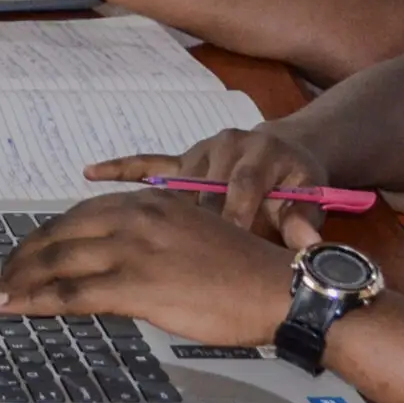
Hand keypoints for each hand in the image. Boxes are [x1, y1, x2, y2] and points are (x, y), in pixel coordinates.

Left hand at [0, 191, 293, 345]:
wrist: (278, 287)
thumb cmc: (241, 271)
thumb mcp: (189, 234)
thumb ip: (149, 238)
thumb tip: (114, 259)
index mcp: (148, 202)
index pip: (79, 215)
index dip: (46, 236)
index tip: (25, 253)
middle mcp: (135, 217)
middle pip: (60, 233)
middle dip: (24, 257)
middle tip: (2, 276)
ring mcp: (133, 249)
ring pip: (58, 262)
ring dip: (21, 280)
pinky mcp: (137, 284)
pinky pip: (73, 293)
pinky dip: (38, 301)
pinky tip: (19, 308)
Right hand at [84, 126, 334, 249]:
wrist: (289, 155)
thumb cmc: (298, 182)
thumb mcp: (312, 198)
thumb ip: (306, 220)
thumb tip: (309, 240)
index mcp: (260, 153)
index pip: (242, 184)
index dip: (232, 216)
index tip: (223, 243)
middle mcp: (224, 146)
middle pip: (201, 187)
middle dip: (193, 223)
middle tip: (172, 256)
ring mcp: (199, 153)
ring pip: (174, 186)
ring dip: (157, 214)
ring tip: (128, 238)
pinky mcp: (182, 161)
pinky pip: (148, 165)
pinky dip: (122, 169)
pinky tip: (91, 172)